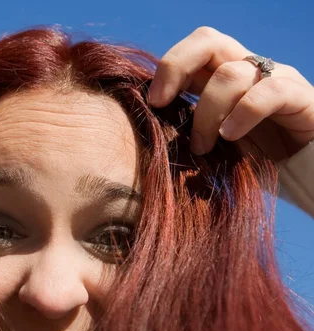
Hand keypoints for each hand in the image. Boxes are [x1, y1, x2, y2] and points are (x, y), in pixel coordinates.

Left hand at [148, 27, 313, 159]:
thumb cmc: (252, 162)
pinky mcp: (300, 97)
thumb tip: (149, 132)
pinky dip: (242, 114)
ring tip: (203, 147)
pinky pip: (268, 92)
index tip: (154, 102)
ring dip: (206, 113)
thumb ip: (186, 131)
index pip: (193, 50)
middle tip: (161, 104)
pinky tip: (229, 137)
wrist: (305, 173)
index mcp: (222, 77)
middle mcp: (248, 70)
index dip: (168, 68)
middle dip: (175, 67)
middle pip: (207, 41)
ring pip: (231, 74)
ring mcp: (275, 79)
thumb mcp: (212, 145)